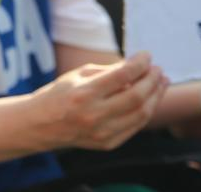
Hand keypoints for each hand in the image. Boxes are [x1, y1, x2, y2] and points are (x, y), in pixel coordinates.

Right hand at [32, 52, 167, 150]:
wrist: (39, 125)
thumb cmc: (58, 95)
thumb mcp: (78, 75)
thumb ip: (108, 71)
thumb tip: (137, 67)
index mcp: (84, 93)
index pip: (123, 75)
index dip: (140, 64)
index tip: (147, 56)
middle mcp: (94, 115)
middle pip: (137, 97)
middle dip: (152, 80)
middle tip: (158, 70)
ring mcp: (102, 133)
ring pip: (141, 114)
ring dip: (156, 96)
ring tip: (161, 83)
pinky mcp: (107, 144)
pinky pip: (134, 127)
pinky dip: (145, 112)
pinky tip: (149, 100)